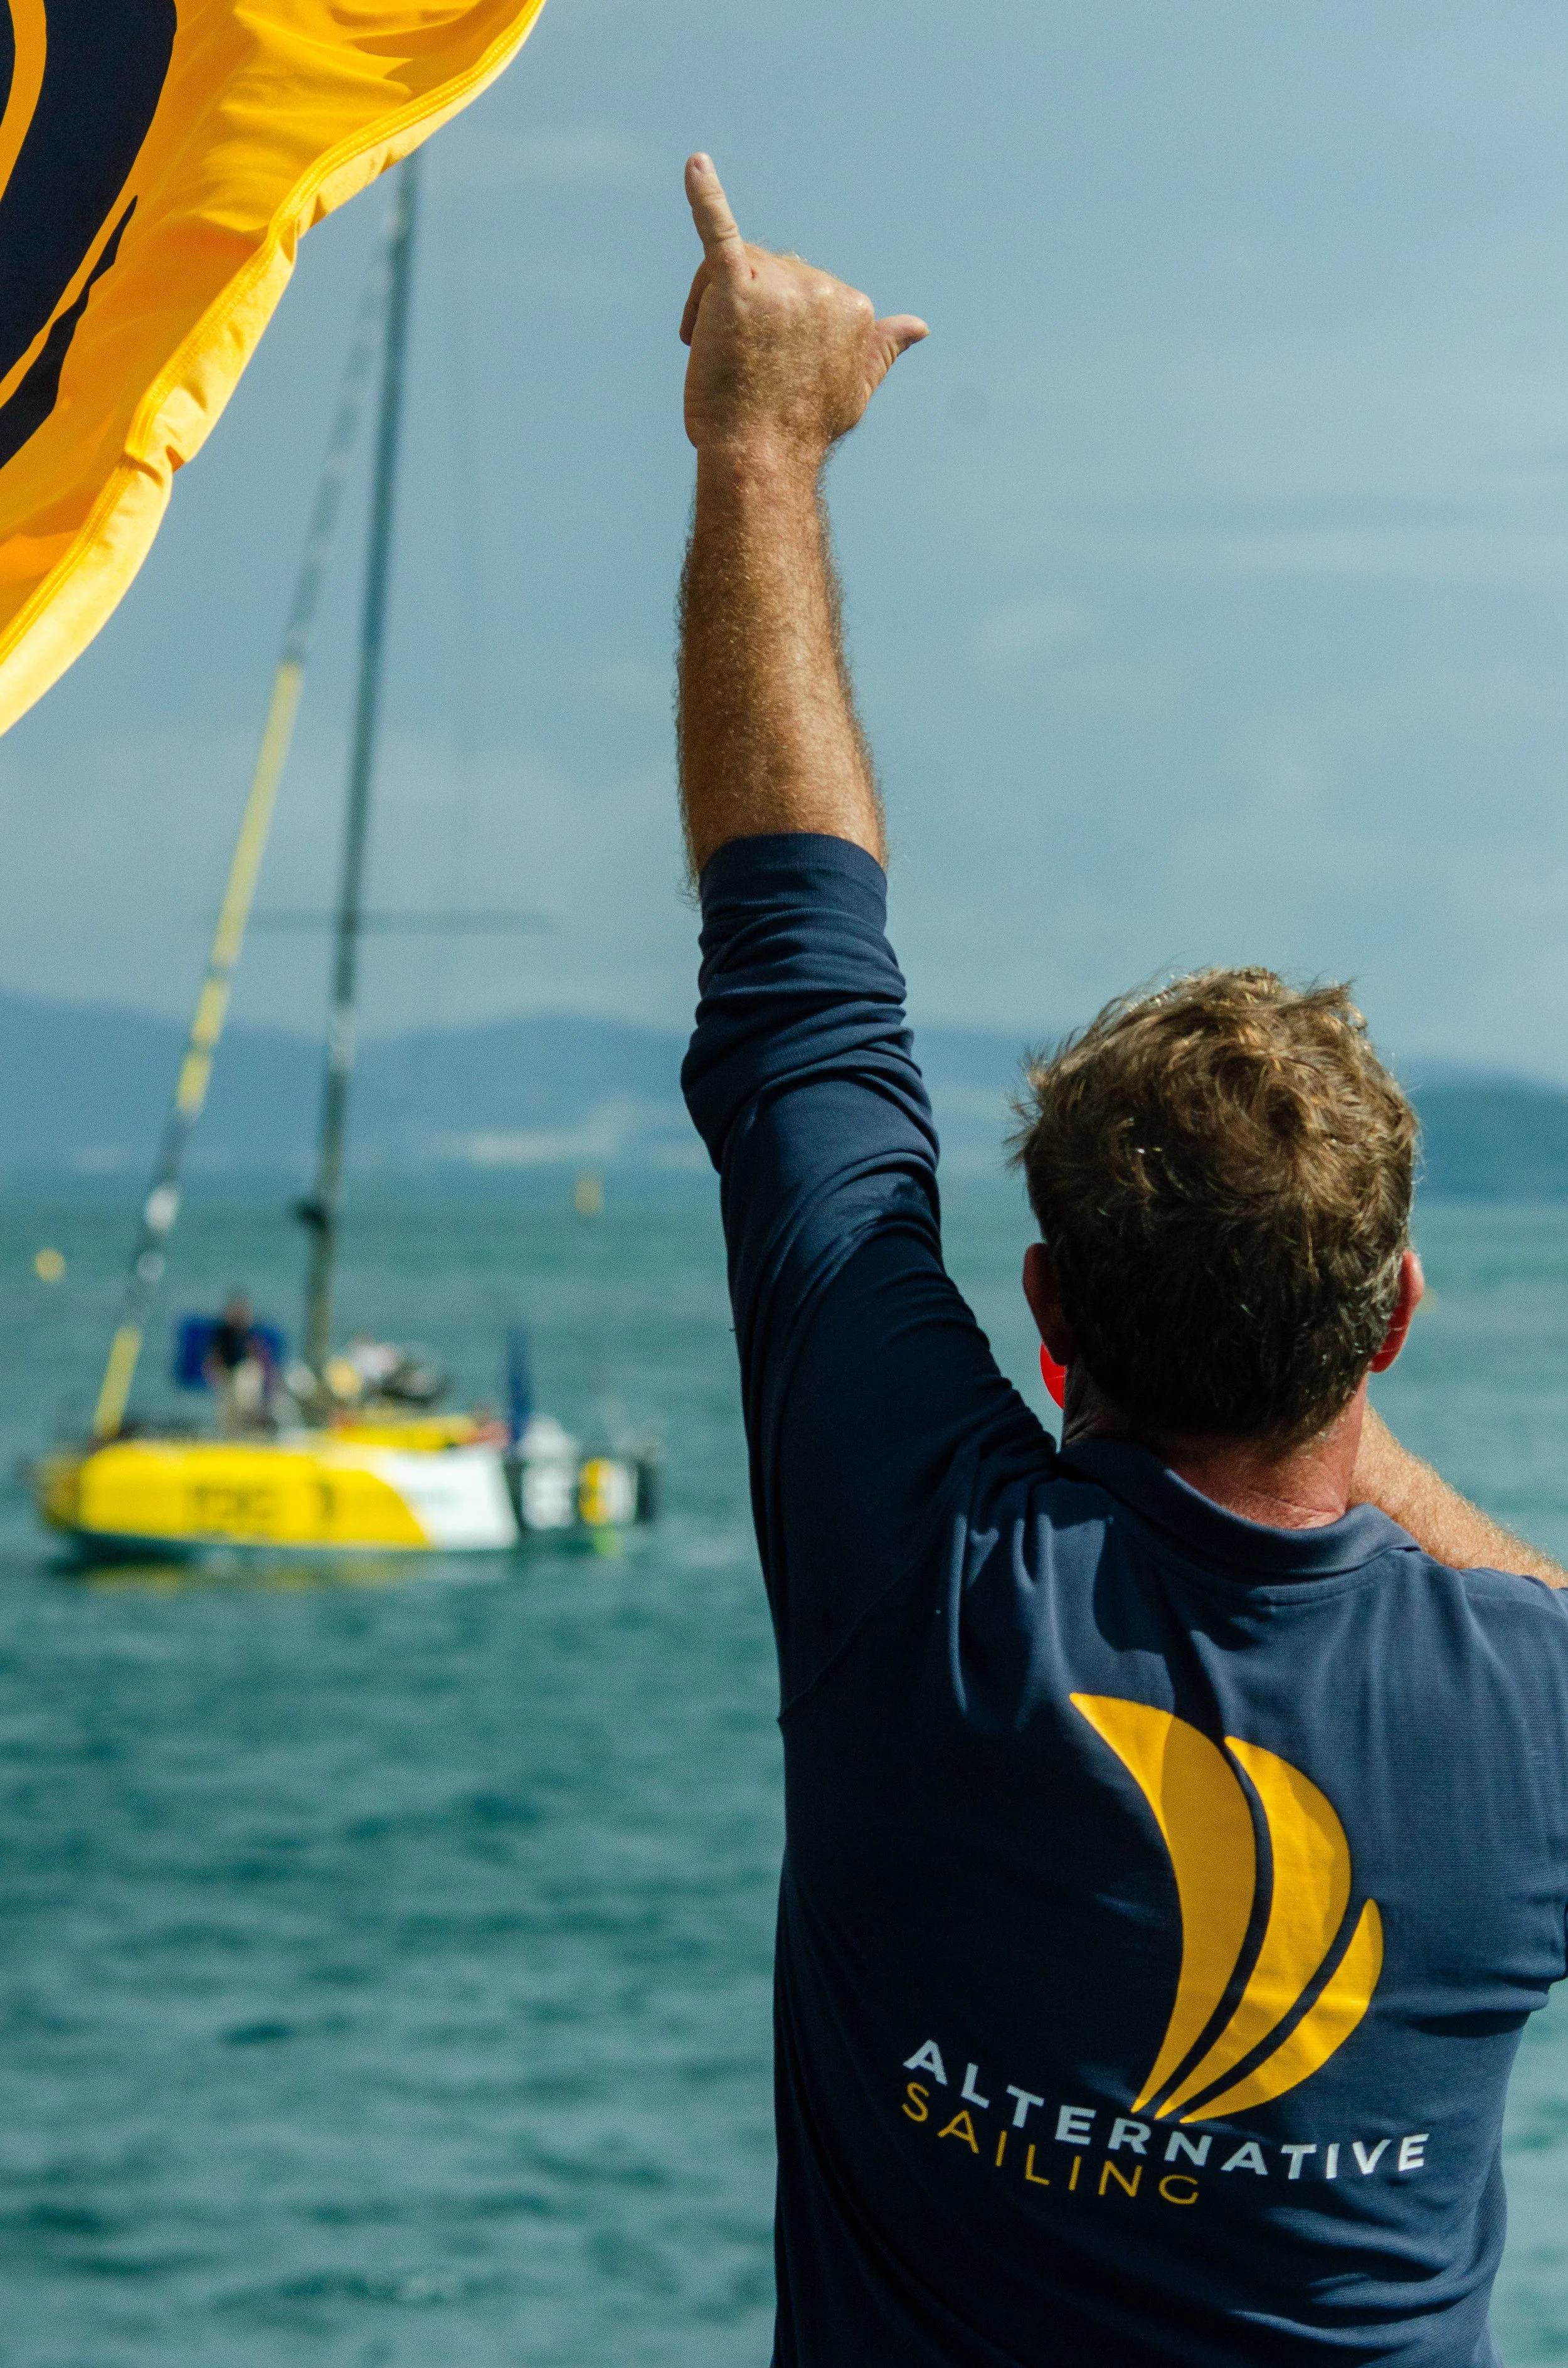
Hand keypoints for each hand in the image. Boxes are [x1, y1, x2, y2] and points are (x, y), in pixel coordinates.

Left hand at [679, 154, 926, 461]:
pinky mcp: (737, 288)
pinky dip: (704, 198)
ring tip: (711, 355)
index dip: (774, 328)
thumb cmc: (802, 429)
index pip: (801, 289)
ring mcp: (781, 285)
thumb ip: (882, 348)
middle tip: (734, 369)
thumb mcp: (856, 386)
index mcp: (853, 304)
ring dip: (714, 305)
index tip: (769, 370)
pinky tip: (695, 164)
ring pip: (738, 266)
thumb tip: (920, 326)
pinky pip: (719, 232)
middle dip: (744, 314)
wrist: (762, 458)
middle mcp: (822, 286)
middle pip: (769, 272)